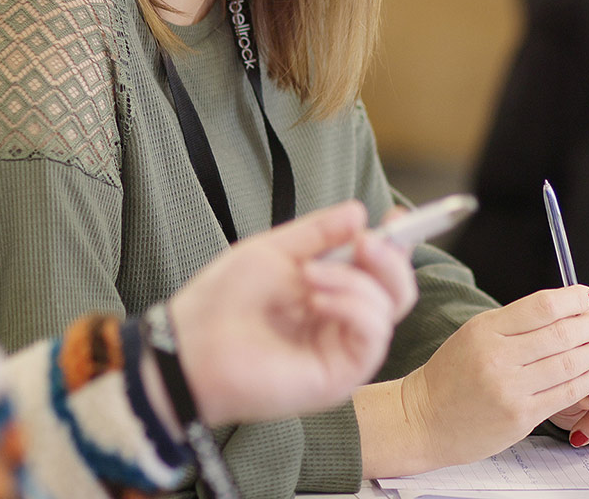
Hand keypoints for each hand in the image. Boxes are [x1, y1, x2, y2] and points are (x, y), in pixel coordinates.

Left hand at [168, 200, 417, 425]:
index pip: (379, 272)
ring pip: (389, 308)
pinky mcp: (341, 376)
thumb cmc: (222, 302)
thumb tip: (360, 213)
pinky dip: (353, 307)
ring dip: (355, 281)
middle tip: (364, 241)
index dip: (394, 245)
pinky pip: (373, 335)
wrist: (191, 346)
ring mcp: (342, 350)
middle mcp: (341, 323)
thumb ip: (319, 234)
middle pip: (397, 292)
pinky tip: (318, 300)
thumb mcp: (273, 252)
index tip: (397, 216)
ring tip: (310, 274)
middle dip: (389, 259)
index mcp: (329, 294)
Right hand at [400, 285, 588, 467]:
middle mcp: (497, 357)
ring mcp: (510, 389)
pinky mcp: (520, 417)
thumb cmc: (450, 376)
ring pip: (569, 363)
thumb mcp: (474, 335)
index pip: (542, 306)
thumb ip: (514, 322)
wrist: (423, 420)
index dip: (573, 299)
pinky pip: (566, 393)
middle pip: (561, 333)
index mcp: (485, 329)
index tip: (587, 296)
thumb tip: (565, 308)